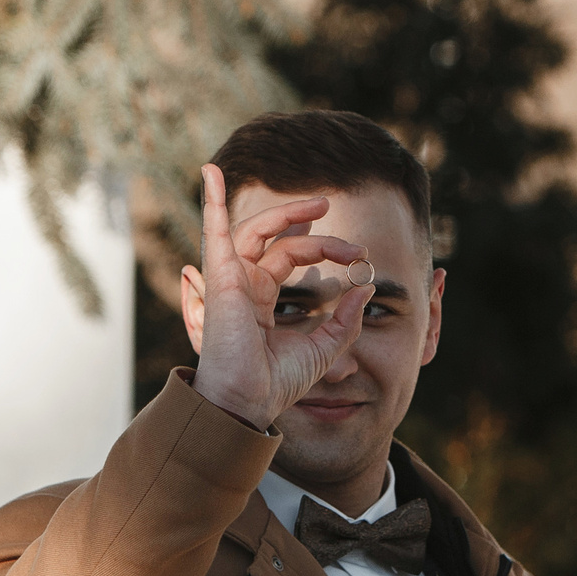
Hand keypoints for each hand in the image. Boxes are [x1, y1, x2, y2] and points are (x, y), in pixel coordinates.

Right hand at [189, 164, 371, 429]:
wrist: (248, 403)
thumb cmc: (276, 383)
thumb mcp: (325, 348)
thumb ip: (345, 319)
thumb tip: (365, 288)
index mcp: (260, 299)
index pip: (288, 256)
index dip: (323, 248)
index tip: (357, 256)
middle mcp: (243, 285)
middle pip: (278, 241)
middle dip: (310, 226)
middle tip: (338, 218)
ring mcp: (231, 280)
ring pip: (257, 231)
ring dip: (287, 213)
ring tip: (321, 204)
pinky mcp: (222, 279)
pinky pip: (214, 232)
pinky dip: (211, 201)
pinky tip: (210, 172)